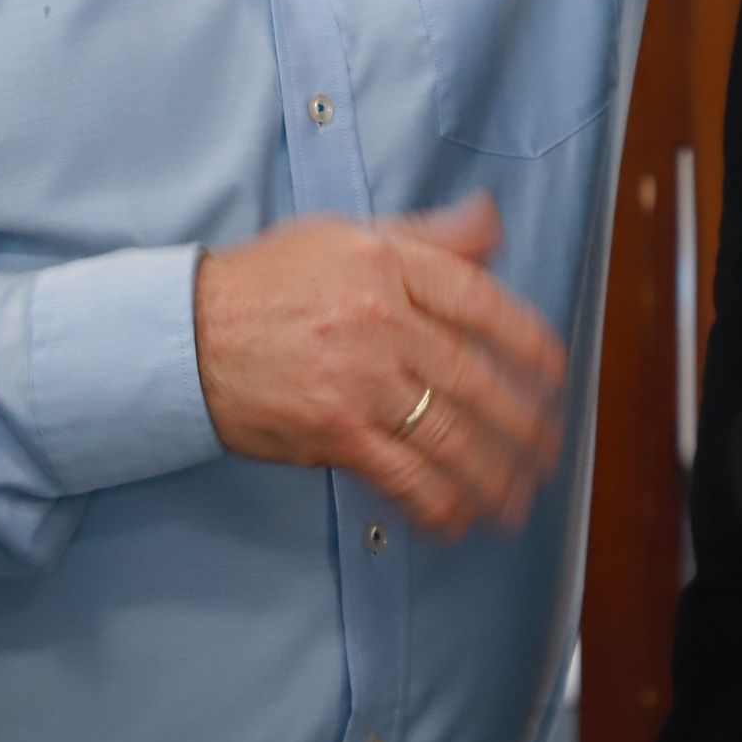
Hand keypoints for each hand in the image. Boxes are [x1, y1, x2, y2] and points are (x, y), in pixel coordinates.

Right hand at [192, 193, 566, 537]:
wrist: (186, 331)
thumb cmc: (268, 281)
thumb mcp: (348, 236)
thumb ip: (428, 236)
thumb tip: (491, 222)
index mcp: (390, 264)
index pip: (480, 301)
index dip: (528, 340)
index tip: (555, 371)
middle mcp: (382, 318)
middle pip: (475, 376)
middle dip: (521, 420)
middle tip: (548, 447)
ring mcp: (359, 378)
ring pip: (448, 433)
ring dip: (492, 472)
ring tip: (518, 498)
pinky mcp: (333, 430)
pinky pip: (401, 473)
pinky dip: (436, 501)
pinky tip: (457, 518)